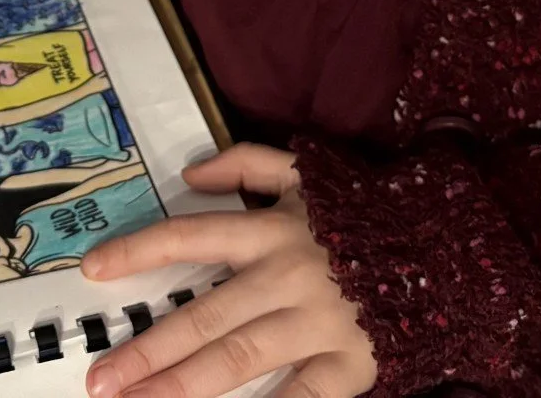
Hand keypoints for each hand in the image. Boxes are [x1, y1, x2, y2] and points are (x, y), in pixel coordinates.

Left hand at [82, 145, 375, 397]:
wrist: (447, 248)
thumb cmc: (364, 211)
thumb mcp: (305, 171)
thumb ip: (246, 165)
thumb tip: (190, 173)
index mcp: (271, 230)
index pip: (190, 237)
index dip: (138, 252)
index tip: (92, 271)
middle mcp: (286, 277)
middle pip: (204, 317)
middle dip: (148, 350)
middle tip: (100, 378)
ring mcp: (317, 324)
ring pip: (238, 359)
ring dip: (181, 385)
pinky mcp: (349, 363)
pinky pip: (301, 397)